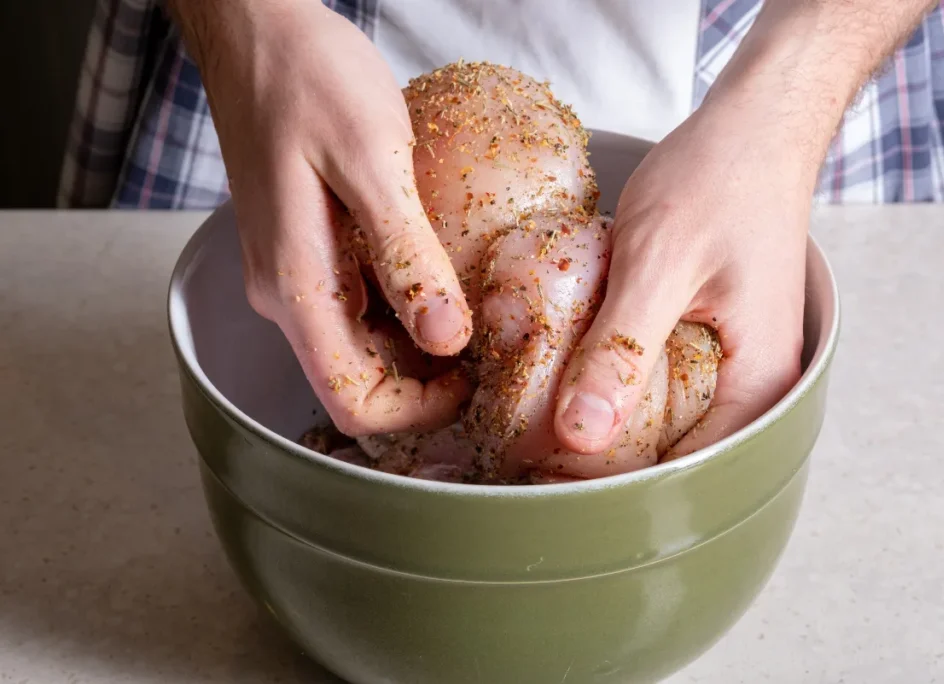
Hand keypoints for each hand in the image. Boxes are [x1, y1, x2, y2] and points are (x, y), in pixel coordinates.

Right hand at [173, 0, 472, 434]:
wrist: (257, 31)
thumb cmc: (308, 79)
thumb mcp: (371, 160)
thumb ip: (406, 255)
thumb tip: (446, 339)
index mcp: (294, 285)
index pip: (351, 401)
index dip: (417, 410)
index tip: (473, 382)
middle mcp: (285, 294)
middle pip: (357, 380)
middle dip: (426, 380)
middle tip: (490, 343)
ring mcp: (291, 273)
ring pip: (360, 346)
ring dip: (418, 344)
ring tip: (476, 306)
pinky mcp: (305, 249)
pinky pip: (357, 305)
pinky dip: (403, 306)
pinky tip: (440, 272)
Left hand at [552, 85, 816, 457]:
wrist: (755, 130)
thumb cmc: (720, 181)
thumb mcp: (658, 262)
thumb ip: (622, 349)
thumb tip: (581, 437)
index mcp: (757, 385)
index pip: (683, 475)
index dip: (611, 490)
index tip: (540, 483)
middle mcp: (755, 389)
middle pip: (676, 460)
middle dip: (604, 466)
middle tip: (527, 458)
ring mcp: (737, 366)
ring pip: (668, 427)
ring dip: (609, 428)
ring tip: (540, 426)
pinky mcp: (714, 342)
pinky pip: (669, 388)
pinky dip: (621, 388)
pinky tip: (576, 379)